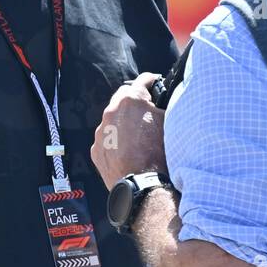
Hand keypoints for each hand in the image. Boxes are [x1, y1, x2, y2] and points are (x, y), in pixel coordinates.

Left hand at [90, 73, 166, 190]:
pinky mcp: (96, 149)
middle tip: (147, 109)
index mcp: (131, 100)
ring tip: (137, 135)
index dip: (153, 80)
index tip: (156, 82)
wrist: (143, 186)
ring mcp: (101, 131)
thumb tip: (162, 102)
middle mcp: (112, 111)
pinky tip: (127, 150)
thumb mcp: (169, 123)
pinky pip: (106, 138)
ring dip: (123, 121)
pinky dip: (115, 139)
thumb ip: (162, 106)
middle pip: (124, 97)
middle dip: (135, 100)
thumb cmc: (160, 153)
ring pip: (113, 118)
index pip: (144, 80)